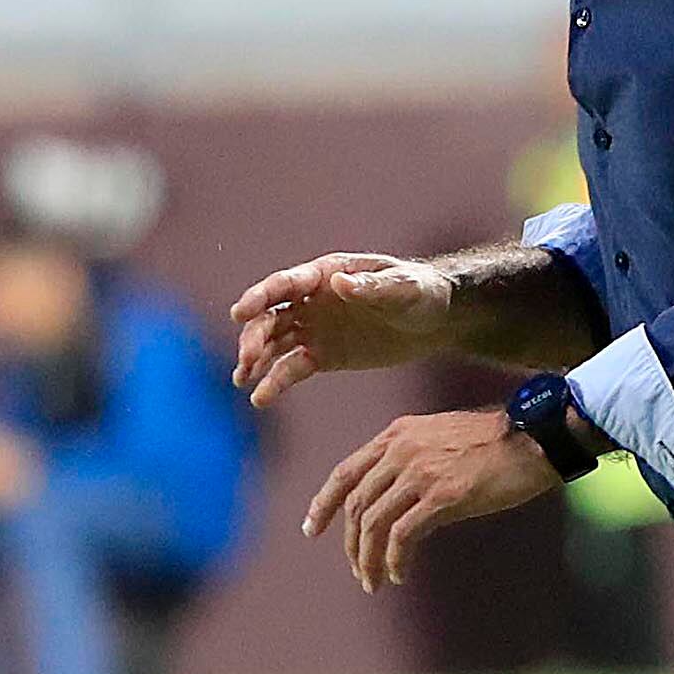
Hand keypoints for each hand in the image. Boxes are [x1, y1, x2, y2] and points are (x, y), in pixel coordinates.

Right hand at [228, 253, 456, 407]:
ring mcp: (313, 329)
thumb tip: (340, 283)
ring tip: (242, 380)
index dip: (259, 297)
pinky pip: (292, 369)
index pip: (285, 285)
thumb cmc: (419, 292)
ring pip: (274, 344)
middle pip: (271, 317)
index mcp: (325, 275)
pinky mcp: (322, 356)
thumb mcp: (402, 287)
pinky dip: (275, 383)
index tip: (239, 313)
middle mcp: (310, 301)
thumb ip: (372, 287)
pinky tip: (260, 398)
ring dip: (255, 360)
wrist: (434, 321)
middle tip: (248, 360)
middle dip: (255, 337)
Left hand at [301, 410, 559, 591]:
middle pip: (356, 504)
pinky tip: (400, 574)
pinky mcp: (442, 496)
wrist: (536, 438)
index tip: (312, 529)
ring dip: (368, 559)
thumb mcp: (442, 438)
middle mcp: (401, 450)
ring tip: (374, 581)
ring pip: (373, 524)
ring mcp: (420, 472)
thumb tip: (398, 501)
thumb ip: (413, 460)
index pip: (345, 472)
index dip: (324, 503)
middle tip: (358, 570)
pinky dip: (395, 560)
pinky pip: (402, 536)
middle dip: (351, 543)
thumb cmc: (498, 442)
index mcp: (397, 435)